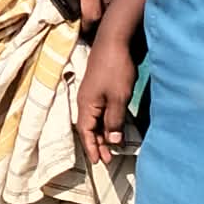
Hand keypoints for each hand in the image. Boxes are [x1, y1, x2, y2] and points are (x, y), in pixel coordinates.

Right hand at [75, 40, 136, 167]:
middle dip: (97, 144)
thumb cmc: (116, 69)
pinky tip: (112, 126)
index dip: (92, 147)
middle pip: (88, 127)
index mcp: (87, 105)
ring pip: (94, 119)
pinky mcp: (98, 87)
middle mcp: (85, 101)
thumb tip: (113, 140)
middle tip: (107, 159)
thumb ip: (114, 120)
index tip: (99, 162)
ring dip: (101, 134)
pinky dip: (104, 122)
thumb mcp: (118, 98)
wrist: (114, 41)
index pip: (86, 132)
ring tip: (110, 146)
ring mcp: (91, 93)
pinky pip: (98, 111)